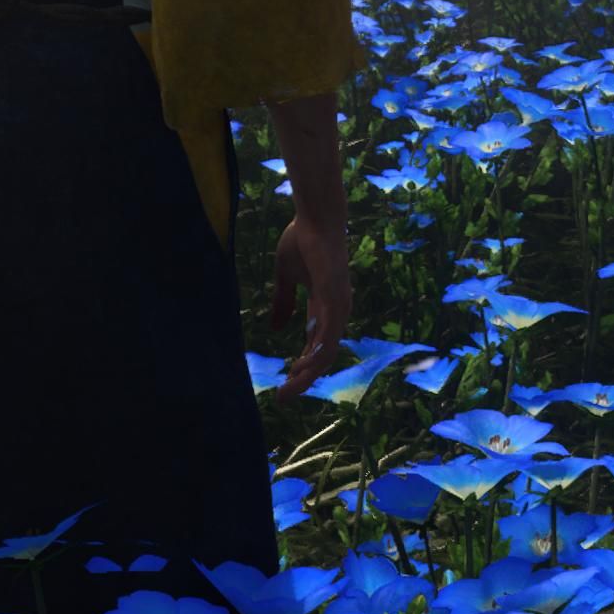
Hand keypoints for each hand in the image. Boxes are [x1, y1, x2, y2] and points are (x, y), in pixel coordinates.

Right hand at [265, 208, 351, 397]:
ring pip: (328, 350)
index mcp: (324, 306)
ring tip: (290, 386)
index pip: (316, 345)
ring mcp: (338, 304)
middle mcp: (336, 309)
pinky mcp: (335, 297)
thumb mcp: (286, 276)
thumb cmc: (302, 240)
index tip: (284, 384)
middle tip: (284, 397)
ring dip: (309, 371)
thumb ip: (283, 301)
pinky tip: (303, 365)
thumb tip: (275, 328)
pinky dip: (318, 351)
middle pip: (323, 354)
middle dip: (304, 378)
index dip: (302, 366)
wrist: (315, 216)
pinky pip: (329, 332)